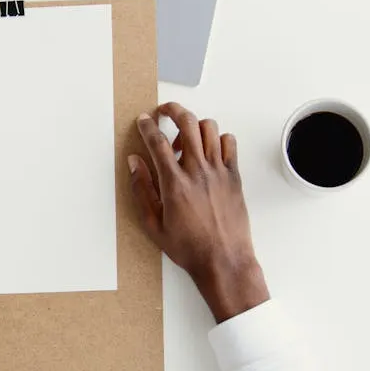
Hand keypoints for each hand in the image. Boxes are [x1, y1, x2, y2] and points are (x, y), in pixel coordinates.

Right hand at [128, 102, 268, 322]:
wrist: (224, 261)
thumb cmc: (188, 247)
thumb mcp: (153, 224)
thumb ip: (141, 189)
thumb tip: (135, 163)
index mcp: (174, 184)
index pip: (157, 142)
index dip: (147, 125)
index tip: (143, 120)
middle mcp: (198, 171)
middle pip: (187, 123)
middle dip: (172, 110)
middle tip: (164, 112)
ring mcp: (219, 171)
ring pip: (209, 128)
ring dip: (194, 125)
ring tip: (184, 139)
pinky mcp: (234, 176)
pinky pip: (229, 143)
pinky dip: (217, 139)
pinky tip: (207, 151)